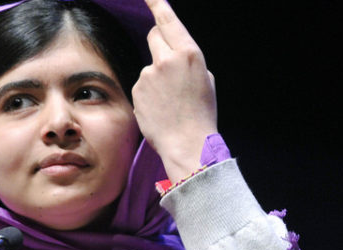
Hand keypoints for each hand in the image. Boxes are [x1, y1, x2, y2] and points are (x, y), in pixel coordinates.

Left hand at [132, 0, 217, 181]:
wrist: (187, 143)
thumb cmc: (201, 113)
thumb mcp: (206, 79)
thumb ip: (188, 60)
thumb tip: (174, 55)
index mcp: (189, 54)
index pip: (168, 21)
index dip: (157, 4)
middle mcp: (166, 59)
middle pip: (153, 36)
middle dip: (159, 44)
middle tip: (168, 65)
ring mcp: (148, 75)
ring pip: (149, 65)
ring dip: (156, 77)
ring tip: (169, 101)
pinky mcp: (136, 90)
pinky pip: (141, 85)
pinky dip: (148, 94)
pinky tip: (160, 109)